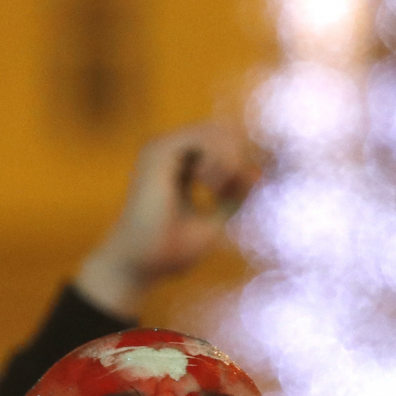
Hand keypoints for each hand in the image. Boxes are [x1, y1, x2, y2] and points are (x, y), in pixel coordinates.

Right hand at [73, 123, 256, 314]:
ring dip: (229, 161)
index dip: (239, 167)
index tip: (231, 199)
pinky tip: (209, 185)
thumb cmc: (169, 249)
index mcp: (179, 167)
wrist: (139, 263)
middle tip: (228, 194)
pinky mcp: (159, 152)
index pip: (221, 147)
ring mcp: (162, 149)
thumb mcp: (214, 221)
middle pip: (222, 134)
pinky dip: (218, 160)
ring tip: (218, 192)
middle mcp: (168, 153)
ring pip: (216, 132)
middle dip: (237, 161)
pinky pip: (203, 137)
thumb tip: (256, 172)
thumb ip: (233, 198)